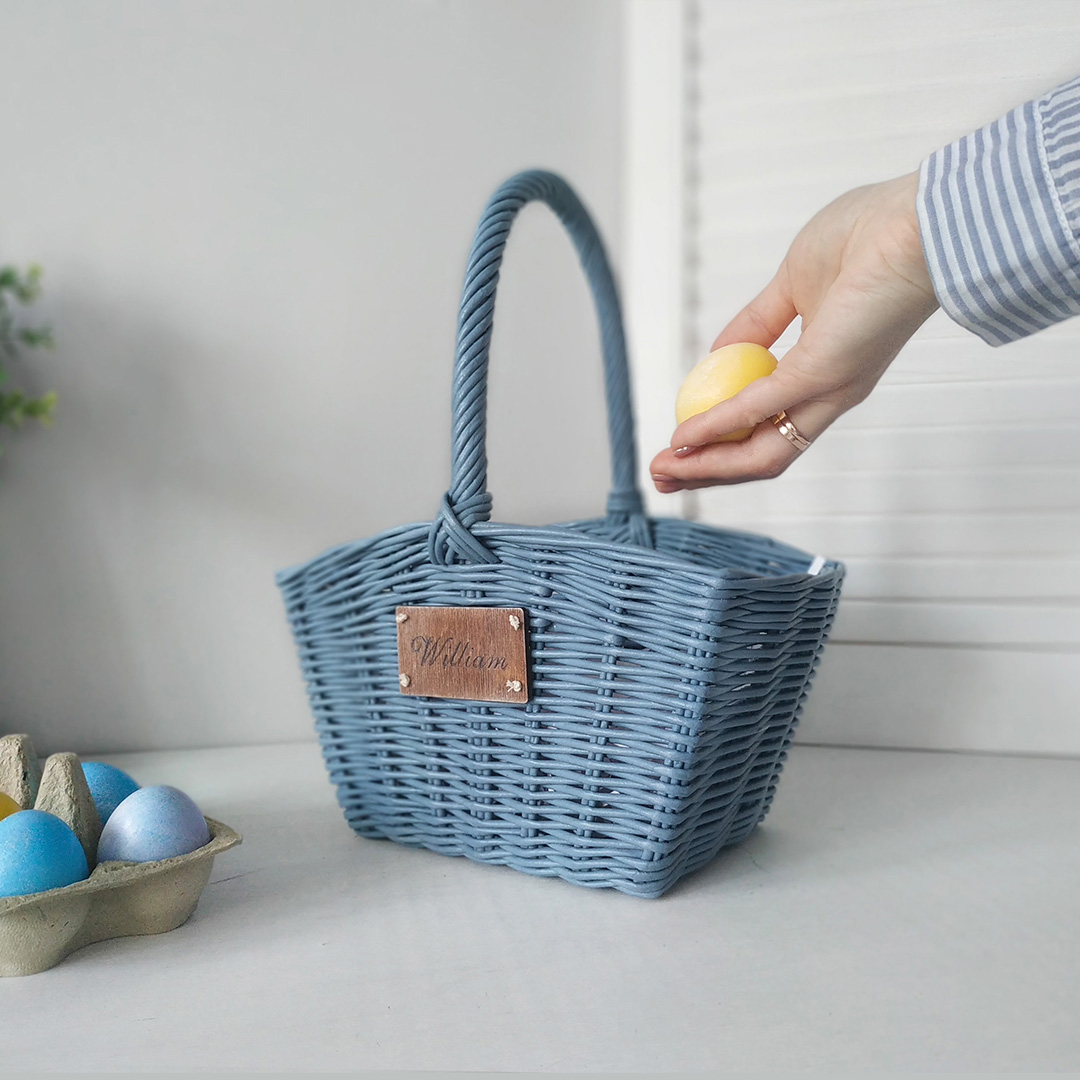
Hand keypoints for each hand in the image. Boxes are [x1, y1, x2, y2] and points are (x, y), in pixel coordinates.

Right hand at [650, 170, 938, 490]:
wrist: (919, 219)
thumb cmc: (870, 235)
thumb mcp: (791, 283)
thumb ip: (755, 324)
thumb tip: (717, 356)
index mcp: (825, 371)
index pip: (769, 425)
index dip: (721, 443)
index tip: (678, 447)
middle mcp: (828, 393)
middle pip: (761, 454)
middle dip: (706, 472)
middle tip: (660, 476)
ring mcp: (827, 388)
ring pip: (762, 453)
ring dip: (708, 469)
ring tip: (663, 472)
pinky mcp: (821, 373)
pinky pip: (757, 409)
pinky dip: (716, 427)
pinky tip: (684, 439)